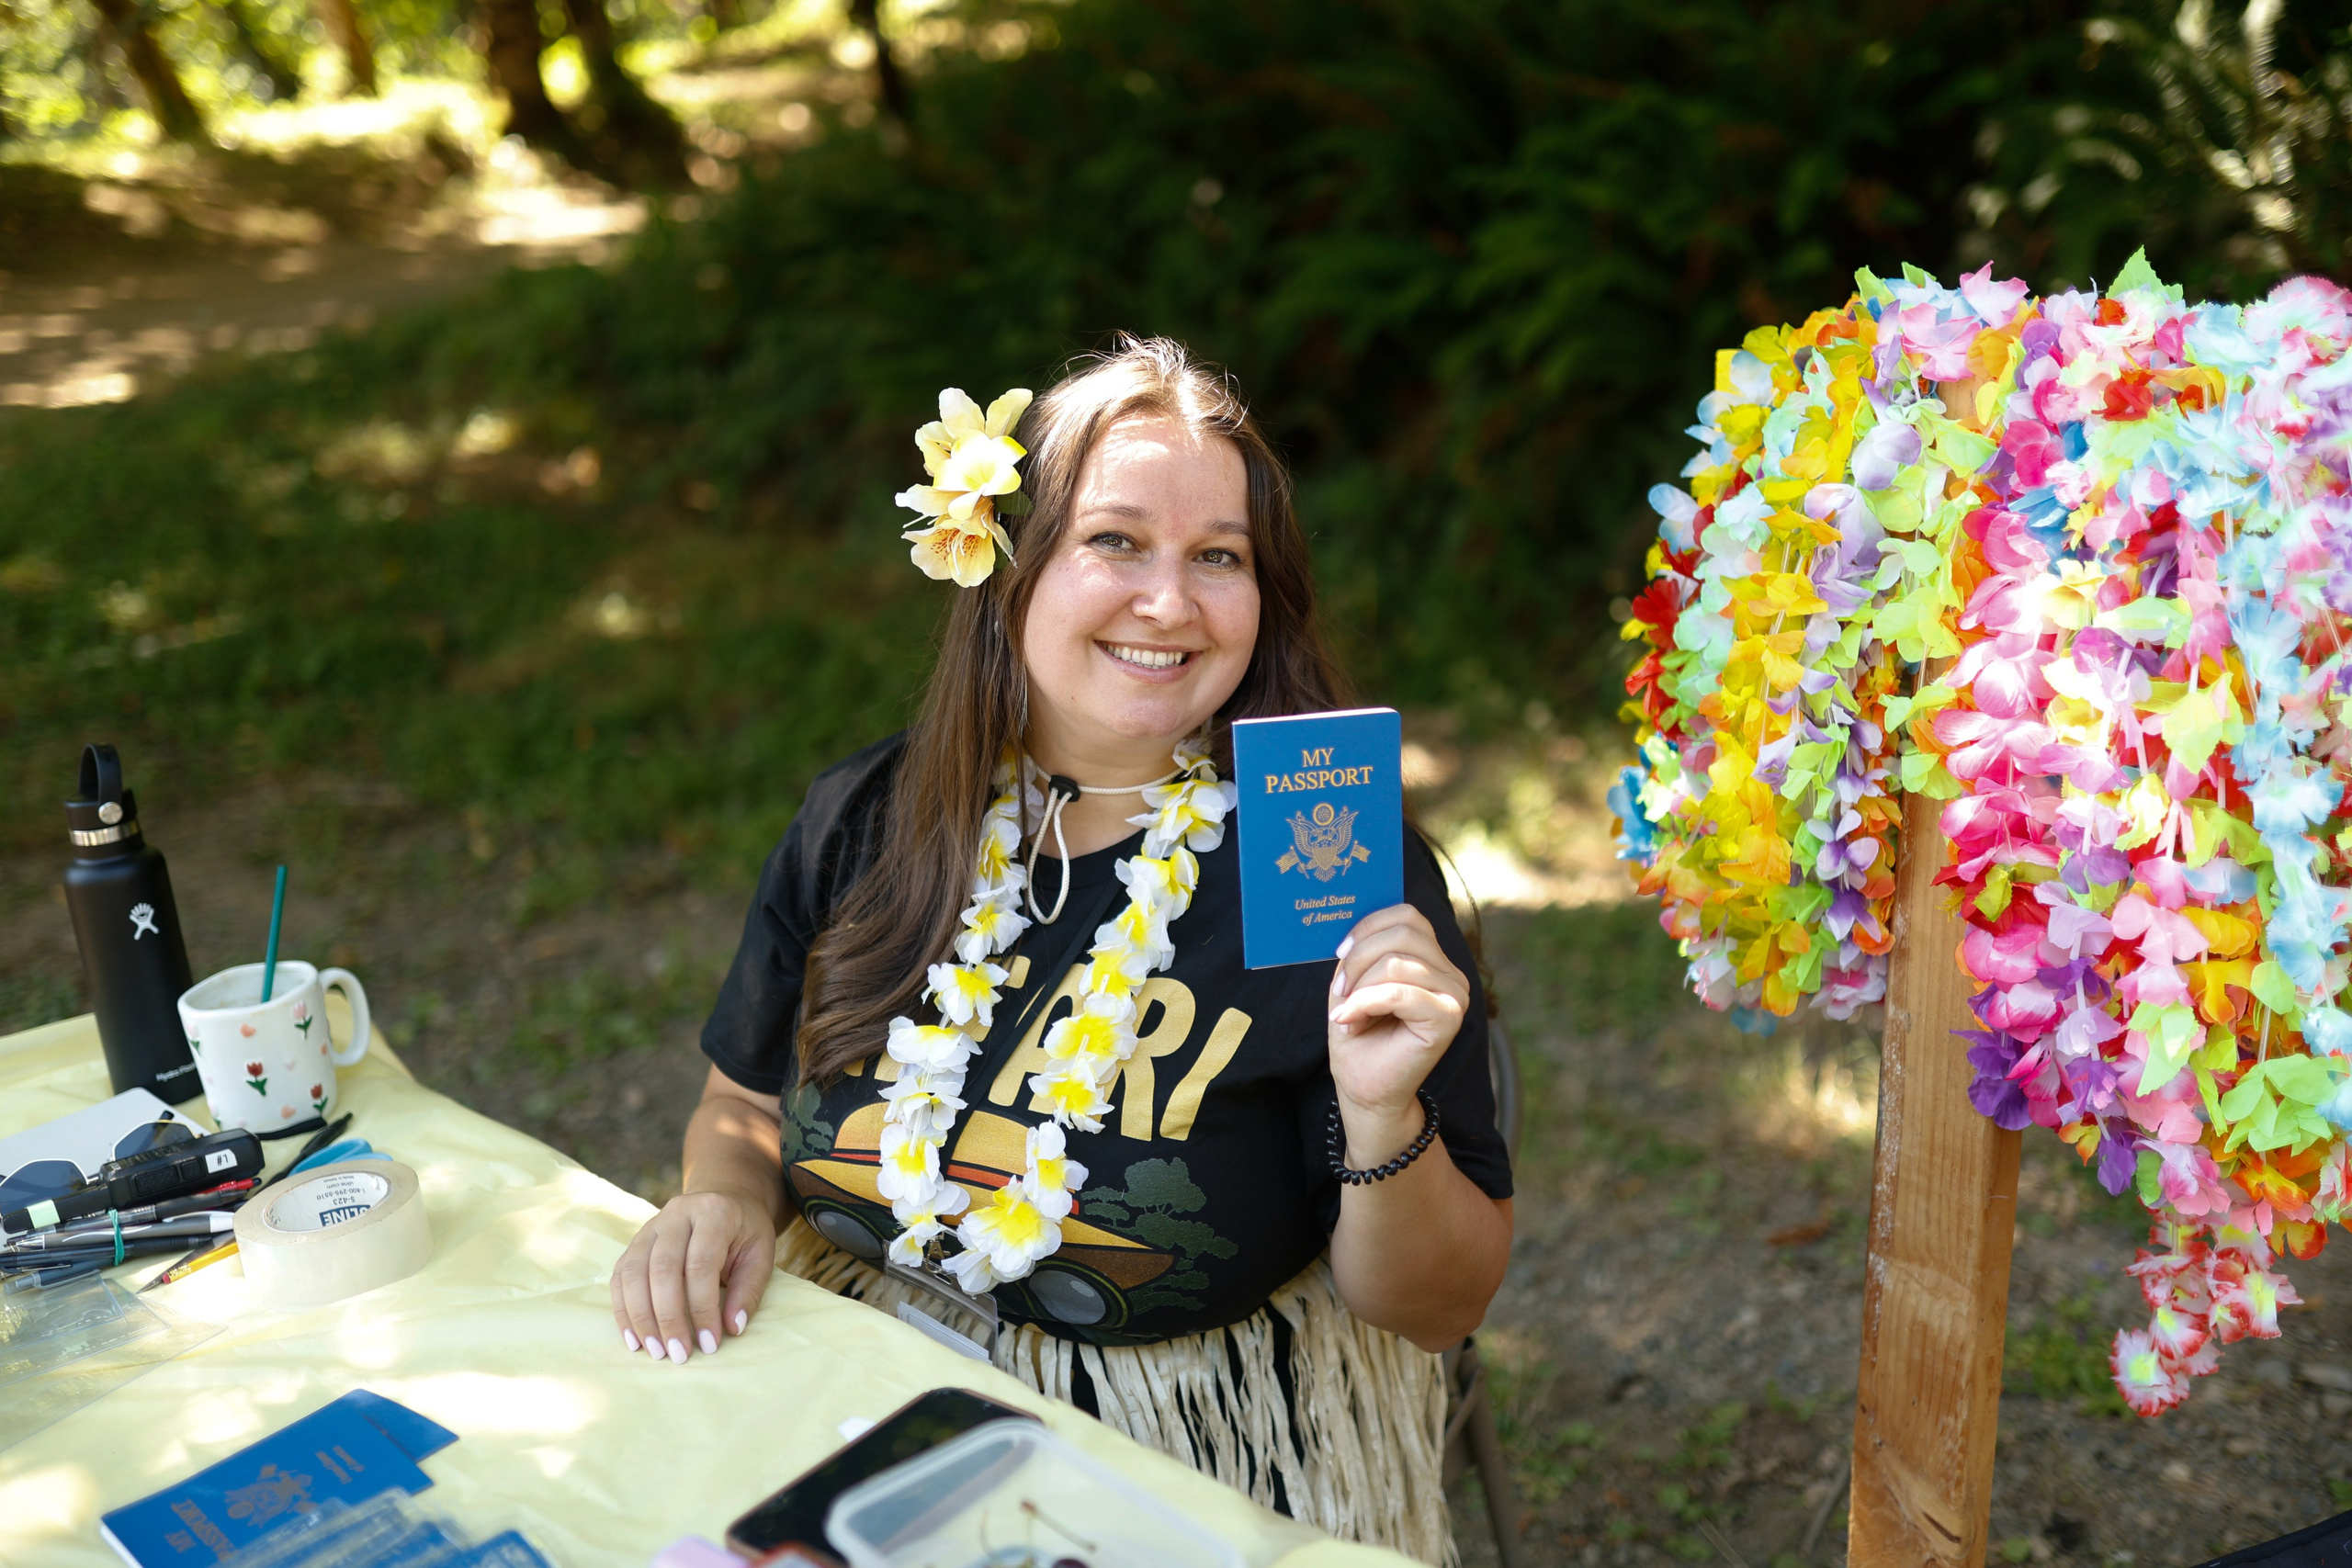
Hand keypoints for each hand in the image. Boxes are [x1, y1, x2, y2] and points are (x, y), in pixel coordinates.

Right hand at [610, 1188, 776, 1364]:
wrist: (724, 1198)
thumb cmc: (745, 1232)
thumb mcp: (760, 1254)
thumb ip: (748, 1290)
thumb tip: (732, 1328)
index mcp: (713, 1213)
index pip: (701, 1265)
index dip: (702, 1308)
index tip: (709, 1344)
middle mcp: (676, 1214)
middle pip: (662, 1268)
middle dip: (668, 1317)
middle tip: (678, 1354)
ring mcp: (650, 1226)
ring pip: (633, 1272)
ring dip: (641, 1317)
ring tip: (655, 1352)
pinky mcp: (635, 1241)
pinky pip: (620, 1275)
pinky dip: (623, 1309)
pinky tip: (634, 1338)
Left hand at [1327, 904, 1468, 1165]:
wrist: (1366, 1090)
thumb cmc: (1360, 1037)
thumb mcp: (1354, 981)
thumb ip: (1363, 950)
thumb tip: (1353, 916)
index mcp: (1432, 958)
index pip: (1407, 915)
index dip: (1367, 927)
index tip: (1340, 955)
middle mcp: (1451, 972)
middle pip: (1403, 931)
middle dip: (1359, 957)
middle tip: (1340, 991)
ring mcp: (1455, 994)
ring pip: (1396, 961)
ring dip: (1359, 987)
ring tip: (1347, 1014)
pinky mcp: (1449, 1017)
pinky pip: (1399, 991)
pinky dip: (1364, 1004)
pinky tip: (1349, 1023)